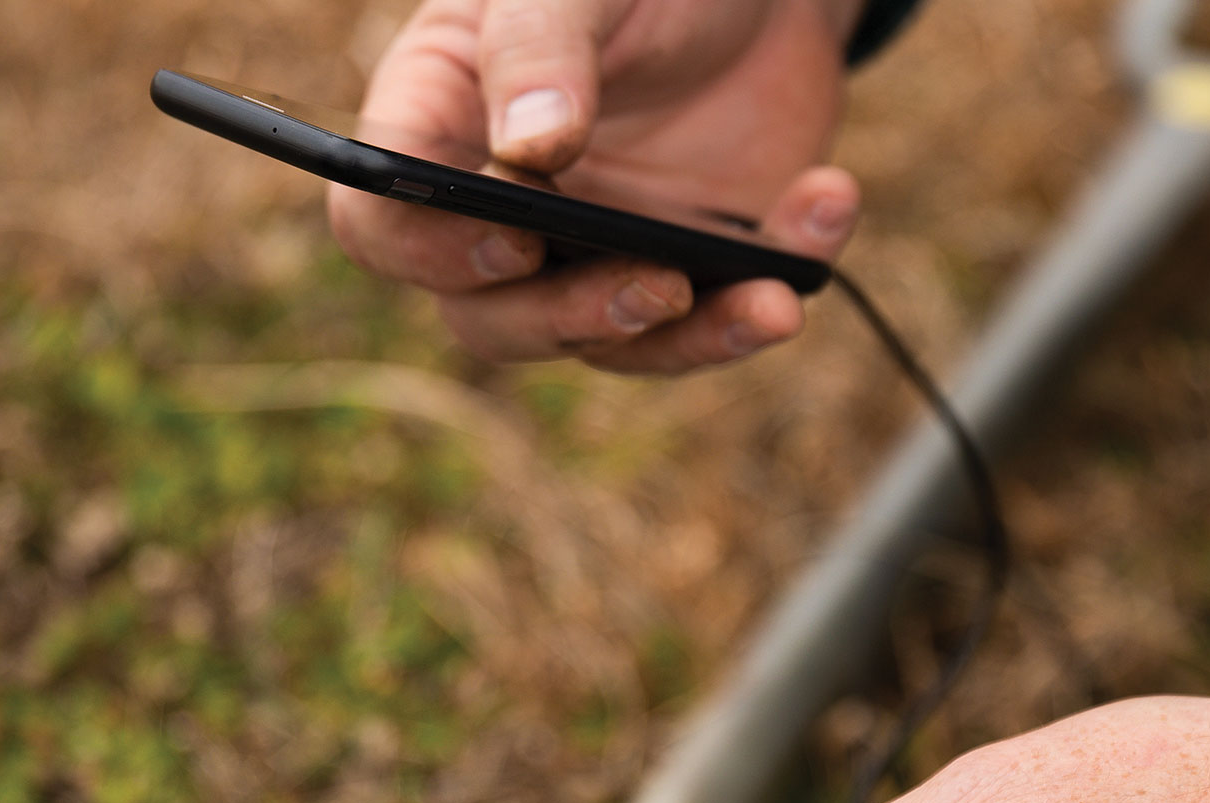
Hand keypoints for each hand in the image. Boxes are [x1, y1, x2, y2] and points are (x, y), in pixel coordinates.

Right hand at [330, 0, 863, 371]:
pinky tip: (827, 206)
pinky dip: (770, 291)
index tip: (515, 237)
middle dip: (569, 318)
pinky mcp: (686, 273)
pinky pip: (711, 321)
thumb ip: (542, 50)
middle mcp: (503, 210)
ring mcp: (594, 253)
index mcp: (439, 123)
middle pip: (490, 319)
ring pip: (606, 344)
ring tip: (765, 298)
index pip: (383, 222)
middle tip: (655, 283)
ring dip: (686, 336)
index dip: (432, 251)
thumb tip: (527, 153)